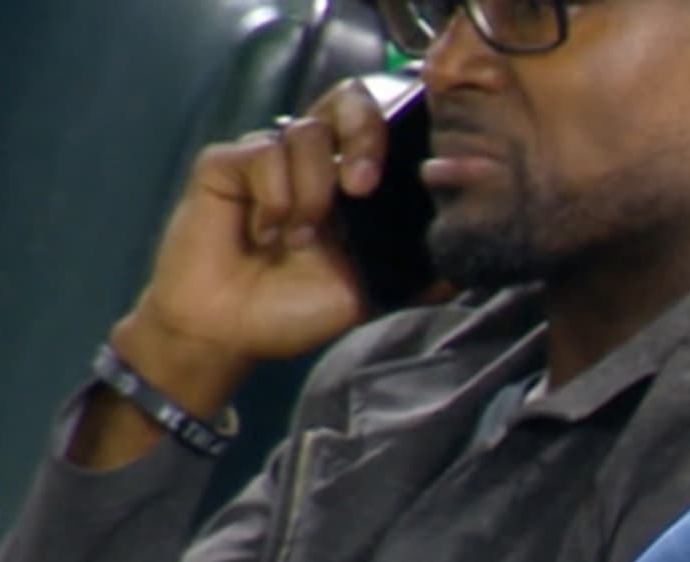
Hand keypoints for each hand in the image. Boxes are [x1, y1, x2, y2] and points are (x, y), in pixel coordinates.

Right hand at [109, 76, 400, 415]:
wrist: (229, 333)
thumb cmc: (292, 310)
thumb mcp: (370, 292)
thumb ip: (412, 271)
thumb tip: (464, 265)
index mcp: (348, 183)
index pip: (378, 125)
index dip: (394, 133)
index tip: (400, 178)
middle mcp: (311, 162)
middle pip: (347, 99)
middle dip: (364, 135)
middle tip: (362, 186)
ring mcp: (266, 158)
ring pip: (306, 133)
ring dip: (312, 192)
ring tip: (296, 241)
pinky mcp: (224, 163)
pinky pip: (262, 154)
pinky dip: (272, 199)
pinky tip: (262, 234)